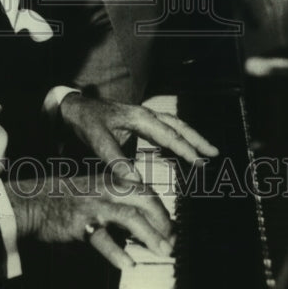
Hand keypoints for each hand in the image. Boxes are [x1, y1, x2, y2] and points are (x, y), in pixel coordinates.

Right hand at [7, 172, 173, 270]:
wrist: (32, 201)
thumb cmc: (63, 199)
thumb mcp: (93, 192)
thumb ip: (115, 203)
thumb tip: (141, 225)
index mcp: (111, 180)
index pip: (145, 192)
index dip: (162, 211)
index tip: (172, 229)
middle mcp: (106, 189)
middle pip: (145, 199)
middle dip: (164, 221)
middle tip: (172, 241)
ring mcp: (95, 205)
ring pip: (131, 218)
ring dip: (151, 236)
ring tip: (163, 251)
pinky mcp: (81, 223)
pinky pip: (103, 239)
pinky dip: (117, 253)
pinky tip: (128, 264)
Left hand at [59, 94, 217, 179]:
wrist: (73, 107)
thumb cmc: (85, 120)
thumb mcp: (96, 138)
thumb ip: (114, 159)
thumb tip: (134, 180)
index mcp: (139, 117)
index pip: (168, 134)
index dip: (185, 149)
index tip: (200, 162)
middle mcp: (145, 114)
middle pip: (177, 126)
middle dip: (196, 139)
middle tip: (214, 153)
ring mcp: (143, 117)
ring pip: (173, 125)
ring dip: (190, 137)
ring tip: (206, 151)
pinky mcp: (138, 123)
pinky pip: (164, 129)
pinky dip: (176, 138)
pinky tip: (181, 150)